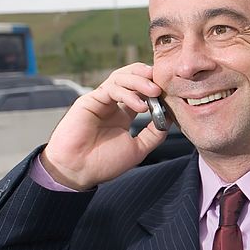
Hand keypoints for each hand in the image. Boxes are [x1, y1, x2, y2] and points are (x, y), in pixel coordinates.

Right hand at [41, 63, 169, 189]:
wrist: (78, 171)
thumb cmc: (103, 163)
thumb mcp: (138, 148)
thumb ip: (154, 133)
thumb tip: (170, 118)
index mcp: (123, 114)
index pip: (141, 92)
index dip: (155, 89)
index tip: (170, 94)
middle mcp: (112, 104)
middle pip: (131, 78)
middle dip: (148, 77)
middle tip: (161, 85)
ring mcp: (101, 101)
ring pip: (121, 78)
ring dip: (139, 81)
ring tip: (154, 91)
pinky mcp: (89, 100)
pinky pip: (111, 88)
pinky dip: (127, 93)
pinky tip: (139, 106)